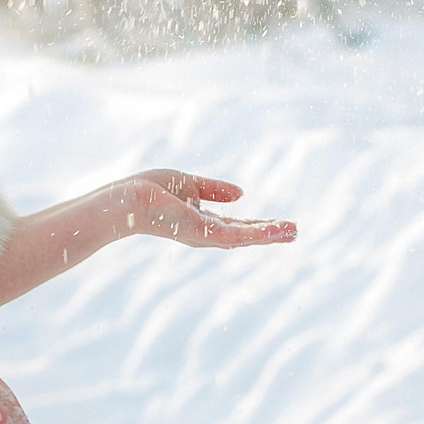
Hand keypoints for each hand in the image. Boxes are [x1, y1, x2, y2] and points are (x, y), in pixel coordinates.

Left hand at [110, 170, 297, 248]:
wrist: (128, 199)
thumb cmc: (149, 191)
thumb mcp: (189, 185)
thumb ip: (214, 190)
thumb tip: (241, 194)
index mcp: (203, 223)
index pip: (237, 226)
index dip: (259, 226)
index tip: (281, 224)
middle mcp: (206, 234)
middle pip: (245, 236)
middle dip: (270, 234)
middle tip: (295, 231)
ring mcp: (205, 236)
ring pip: (245, 238)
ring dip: (270, 235)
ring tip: (294, 231)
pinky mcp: (203, 233)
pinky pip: (236, 236)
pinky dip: (257, 234)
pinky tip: (274, 230)